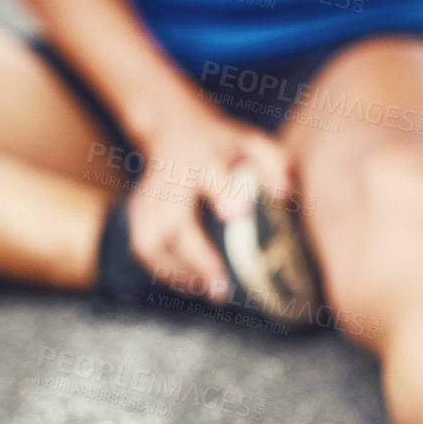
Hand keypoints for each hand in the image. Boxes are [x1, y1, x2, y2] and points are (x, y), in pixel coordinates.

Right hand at [126, 109, 293, 302]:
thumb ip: (272, 163)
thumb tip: (285, 195)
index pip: (211, 174)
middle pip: (175, 221)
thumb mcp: (251, 143)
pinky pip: (144, 250)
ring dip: (178, 271)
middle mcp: (171, 179)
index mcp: (203, 158)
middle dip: (196, 256)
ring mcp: (148, 198)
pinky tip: (191, 284)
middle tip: (221, 287)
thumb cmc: (223, 147)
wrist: (176, 132)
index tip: (238, 214)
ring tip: (209, 291)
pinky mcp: (137, 214)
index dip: (223, 192)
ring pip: (151, 242)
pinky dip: (165, 271)